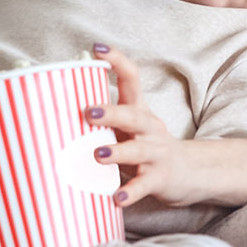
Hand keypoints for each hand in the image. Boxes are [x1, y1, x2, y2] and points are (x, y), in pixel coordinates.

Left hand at [92, 47, 210, 208]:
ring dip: (117, 152)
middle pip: (133, 115)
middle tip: (88, 112)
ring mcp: (156, 153)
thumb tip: (57, 104)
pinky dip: (131, 192)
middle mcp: (150, 128)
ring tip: (98, 155)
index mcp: (139, 111)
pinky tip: (118, 198)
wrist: (189, 172)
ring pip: (137, 151)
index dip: (117, 61)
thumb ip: (105, 118)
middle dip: (111, 113)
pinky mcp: (159, 178)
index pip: (132, 78)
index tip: (98, 48)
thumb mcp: (131, 127)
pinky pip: (144, 185)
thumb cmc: (147, 147)